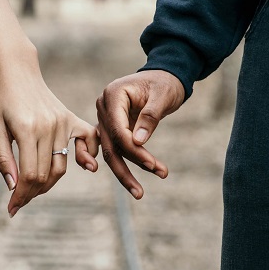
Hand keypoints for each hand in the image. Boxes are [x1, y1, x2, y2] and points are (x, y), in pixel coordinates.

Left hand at [0, 59, 98, 217]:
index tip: (12, 208)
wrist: (19, 72)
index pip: (28, 174)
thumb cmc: (2, 100)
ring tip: (34, 188)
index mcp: (26, 130)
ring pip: (61, 166)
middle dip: (31, 193)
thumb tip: (13, 187)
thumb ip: (4, 159)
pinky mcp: (71, 119)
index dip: (20, 195)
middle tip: (19, 200)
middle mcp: (49, 127)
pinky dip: (88, 155)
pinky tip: (84, 165)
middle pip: (45, 174)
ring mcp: (63, 122)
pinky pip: (88, 140)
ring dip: (48, 183)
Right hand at [96, 70, 184, 198]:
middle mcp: (103, 108)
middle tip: (140, 192)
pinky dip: (119, 163)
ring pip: (110, 151)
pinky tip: (126, 181)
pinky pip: (111, 149)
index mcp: (113, 95)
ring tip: (139, 192)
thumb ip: (149, 117)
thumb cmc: (164, 83)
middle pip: (109, 144)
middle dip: (125, 169)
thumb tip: (138, 143)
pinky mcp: (111, 128)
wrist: (163, 77)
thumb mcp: (162, 96)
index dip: (133, 149)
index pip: (117, 129)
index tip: (152, 163)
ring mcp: (105, 119)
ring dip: (124, 172)